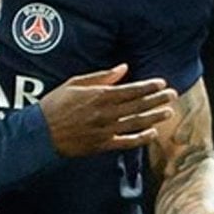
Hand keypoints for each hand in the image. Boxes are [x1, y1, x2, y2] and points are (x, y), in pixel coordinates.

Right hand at [39, 64, 177, 156]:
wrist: (41, 132)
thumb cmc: (55, 104)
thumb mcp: (75, 83)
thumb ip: (101, 76)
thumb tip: (123, 68)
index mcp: (100, 96)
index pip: (131, 90)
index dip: (149, 87)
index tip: (162, 83)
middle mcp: (106, 113)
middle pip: (138, 106)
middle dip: (157, 100)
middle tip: (173, 95)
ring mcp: (105, 130)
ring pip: (136, 123)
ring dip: (154, 117)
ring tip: (168, 112)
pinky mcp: (102, 145)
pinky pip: (126, 142)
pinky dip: (141, 138)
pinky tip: (152, 133)